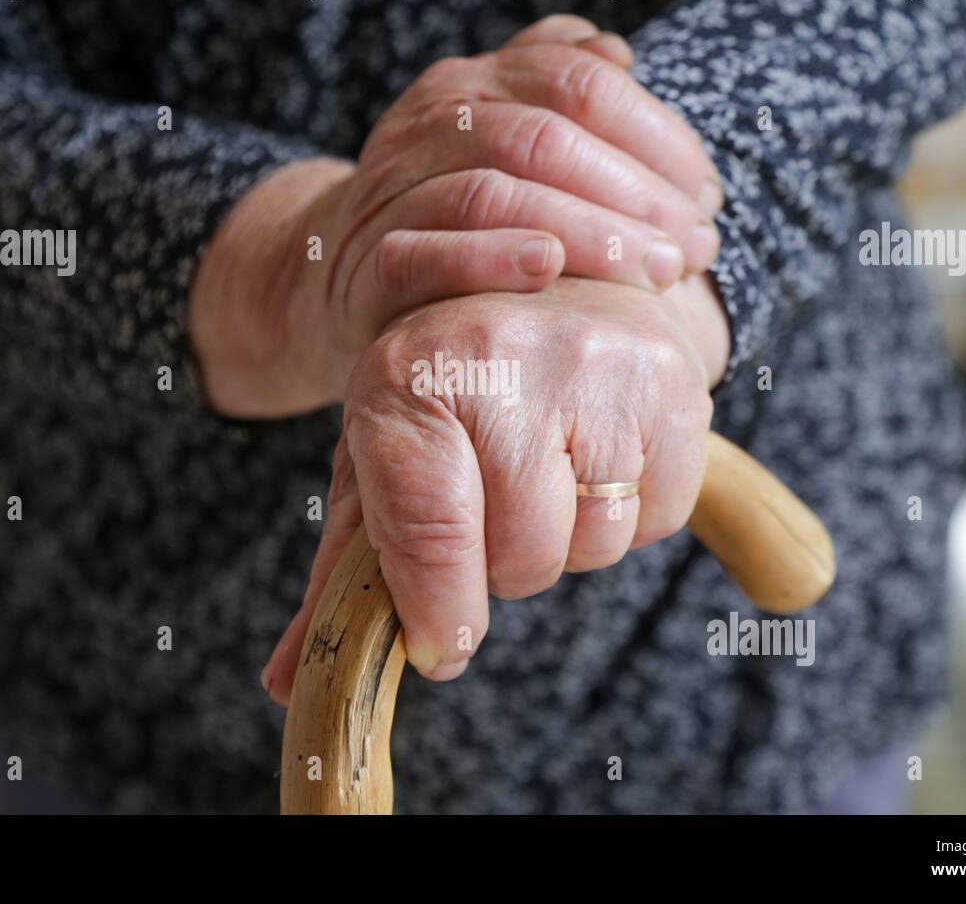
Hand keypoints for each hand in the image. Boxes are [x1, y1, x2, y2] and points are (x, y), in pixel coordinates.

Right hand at [191, 15, 723, 416]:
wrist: (333, 279)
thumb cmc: (449, 217)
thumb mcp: (500, 143)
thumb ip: (553, 92)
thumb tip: (617, 55)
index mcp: (473, 85)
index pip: (579, 83)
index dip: (657, 136)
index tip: (707, 197)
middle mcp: (428, 124)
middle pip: (544, 136)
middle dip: (637, 194)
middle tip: (697, 248)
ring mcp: (390, 192)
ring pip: (492, 192)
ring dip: (588, 233)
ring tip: (655, 272)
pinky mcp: (366, 267)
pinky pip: (423, 254)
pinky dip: (490, 258)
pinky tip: (550, 268)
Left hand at [261, 274, 727, 701]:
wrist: (556, 284)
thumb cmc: (453, 388)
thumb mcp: (381, 456)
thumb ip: (342, 569)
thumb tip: (290, 682)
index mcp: (408, 375)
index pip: (429, 527)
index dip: (438, 608)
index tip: (441, 645)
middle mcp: (504, 357)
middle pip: (522, 555)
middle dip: (504, 563)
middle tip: (494, 506)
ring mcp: (599, 367)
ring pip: (594, 544)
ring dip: (568, 539)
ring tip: (548, 470)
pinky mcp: (674, 386)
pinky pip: (659, 518)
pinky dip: (630, 514)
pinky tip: (601, 454)